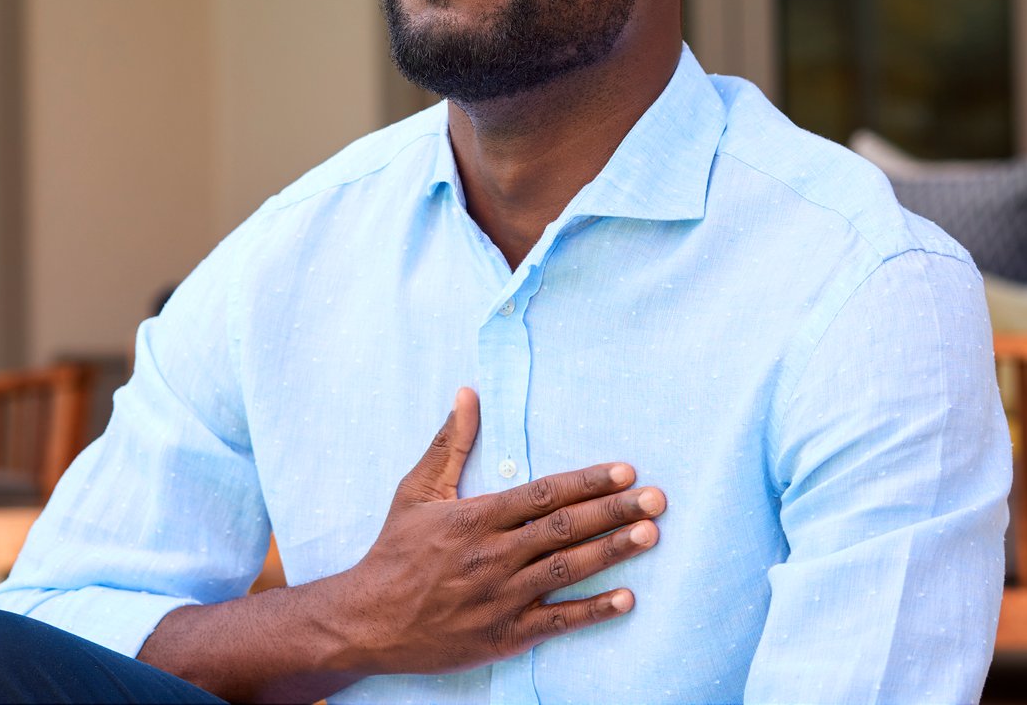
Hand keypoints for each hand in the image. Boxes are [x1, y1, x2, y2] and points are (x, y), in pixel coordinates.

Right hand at [322, 387, 664, 675]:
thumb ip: (449, 443)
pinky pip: (558, 620)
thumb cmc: (395, 552)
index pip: (542, 494)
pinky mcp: (505, 633)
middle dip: (614, 511)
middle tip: (657, 498)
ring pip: (567, 569)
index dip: (586, 482)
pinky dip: (593, 610)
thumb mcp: (416, 492)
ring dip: (612, 552)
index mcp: (475, 518)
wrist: (369, 621)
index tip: (623, 470)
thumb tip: (468, 393)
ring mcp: (501, 597)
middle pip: (564, 528)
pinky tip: (626, 598)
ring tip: (650, 534)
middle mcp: (493, 555)